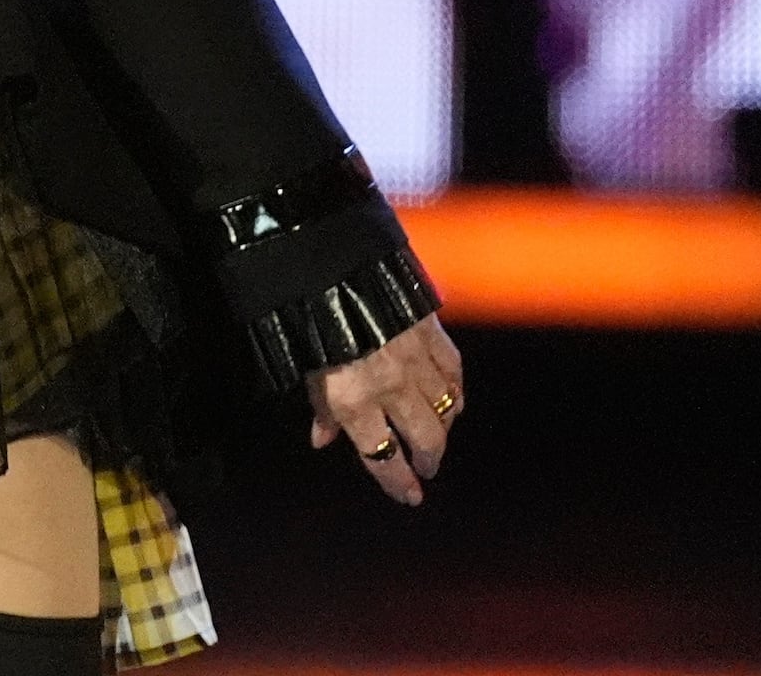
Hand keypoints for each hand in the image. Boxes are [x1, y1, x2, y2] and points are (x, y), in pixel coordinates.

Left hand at [305, 314, 465, 506]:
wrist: (330, 264)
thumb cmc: (307, 319)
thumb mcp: (303, 368)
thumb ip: (320, 408)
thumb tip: (322, 440)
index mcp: (354, 400)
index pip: (382, 456)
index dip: (397, 481)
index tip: (409, 496)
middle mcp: (391, 387)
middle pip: (424, 438)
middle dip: (428, 459)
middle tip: (428, 468)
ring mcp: (417, 361)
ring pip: (446, 409)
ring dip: (444, 428)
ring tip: (438, 437)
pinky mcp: (433, 334)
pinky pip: (455, 374)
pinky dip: (457, 392)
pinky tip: (455, 400)